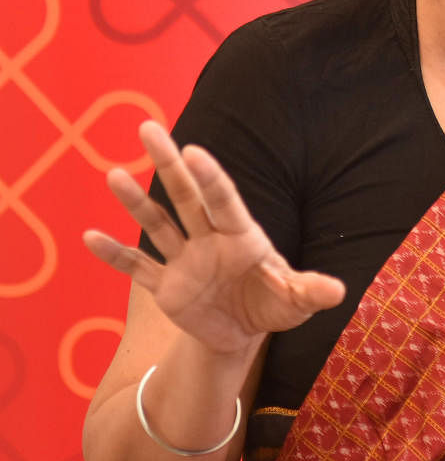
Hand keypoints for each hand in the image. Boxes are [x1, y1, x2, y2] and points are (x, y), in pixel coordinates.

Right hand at [83, 120, 344, 356]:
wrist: (244, 333)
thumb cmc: (274, 304)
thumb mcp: (294, 302)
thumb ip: (310, 292)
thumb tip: (338, 292)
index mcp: (242, 236)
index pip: (223, 201)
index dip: (210, 177)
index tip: (194, 149)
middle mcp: (210, 239)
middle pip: (186, 196)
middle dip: (168, 164)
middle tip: (148, 127)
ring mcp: (185, 260)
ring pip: (157, 224)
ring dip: (135, 202)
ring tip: (113, 174)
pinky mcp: (166, 286)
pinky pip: (137, 268)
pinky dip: (115, 255)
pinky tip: (90, 236)